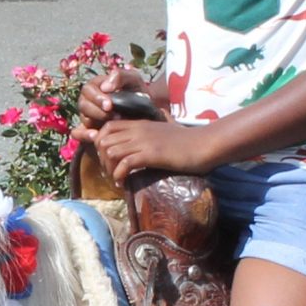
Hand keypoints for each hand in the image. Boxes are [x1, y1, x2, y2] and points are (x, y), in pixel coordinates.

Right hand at [77, 63, 152, 130]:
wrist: (146, 111)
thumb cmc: (137, 92)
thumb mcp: (132, 79)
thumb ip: (120, 76)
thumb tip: (105, 87)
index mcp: (95, 86)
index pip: (88, 90)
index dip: (97, 98)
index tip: (110, 105)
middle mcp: (88, 100)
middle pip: (83, 105)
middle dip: (97, 111)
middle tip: (113, 116)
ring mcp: (87, 115)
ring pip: (83, 118)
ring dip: (96, 122)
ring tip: (111, 125)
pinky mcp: (88, 129)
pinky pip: (78, 133)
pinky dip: (84, 134)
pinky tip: (95, 136)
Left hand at [92, 118, 215, 186]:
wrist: (204, 144)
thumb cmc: (187, 141)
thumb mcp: (165, 129)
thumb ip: (154, 128)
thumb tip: (154, 123)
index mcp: (139, 124)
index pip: (107, 127)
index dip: (101, 143)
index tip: (108, 159)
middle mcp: (138, 130)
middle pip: (103, 140)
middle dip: (101, 159)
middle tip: (110, 172)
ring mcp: (144, 141)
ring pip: (110, 151)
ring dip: (109, 169)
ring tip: (117, 179)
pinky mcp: (151, 154)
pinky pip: (125, 163)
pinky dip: (120, 175)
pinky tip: (124, 183)